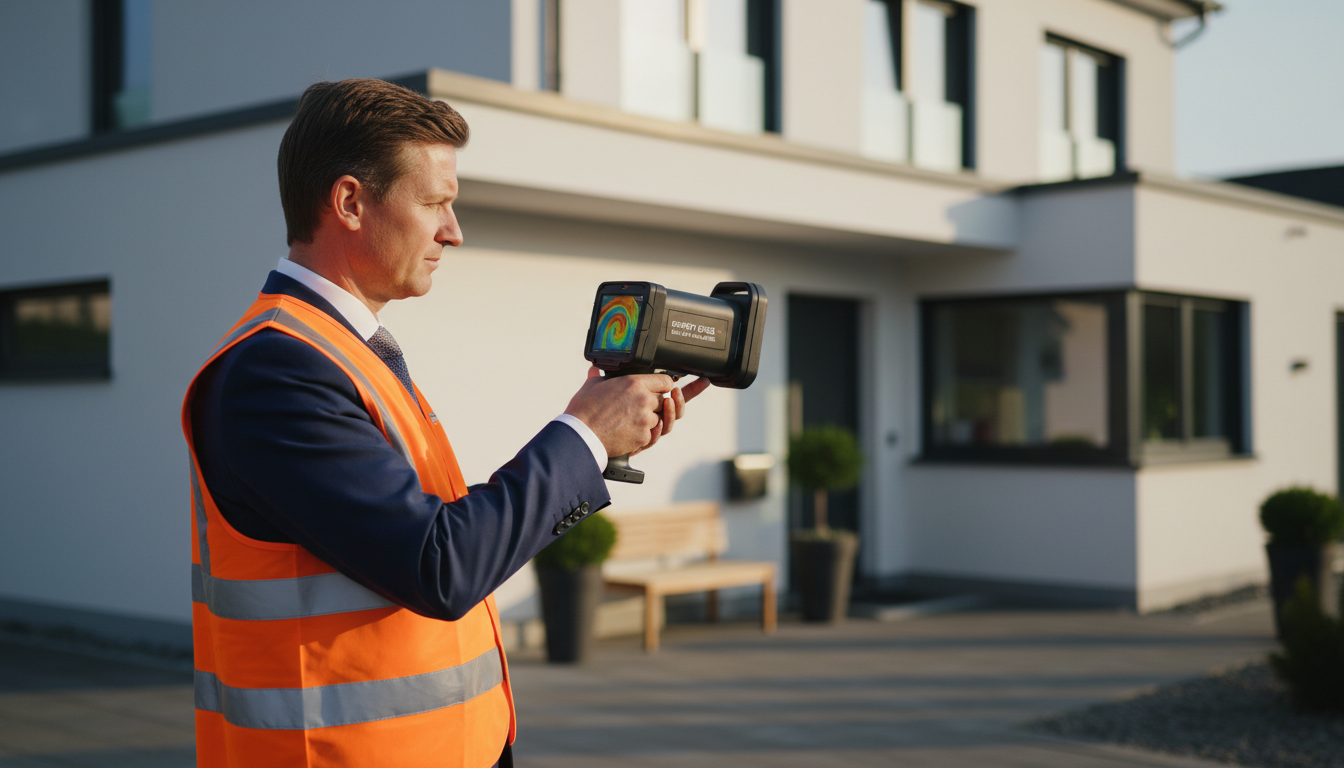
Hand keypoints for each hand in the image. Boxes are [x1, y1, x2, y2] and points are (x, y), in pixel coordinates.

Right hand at [564, 367, 710, 456]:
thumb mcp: (591, 386)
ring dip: (650, 421)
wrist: (580, 436)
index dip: (665, 385)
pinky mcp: (643, 437)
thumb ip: (598, 376)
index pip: (666, 381)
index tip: (664, 388)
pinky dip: (645, 435)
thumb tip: (595, 370)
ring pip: (661, 419)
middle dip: (656, 404)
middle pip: (665, 400)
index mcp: (634, 383)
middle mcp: (644, 400)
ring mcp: (646, 419)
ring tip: (631, 421)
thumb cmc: (583, 411)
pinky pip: (653, 435)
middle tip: (639, 408)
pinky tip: (630, 432)